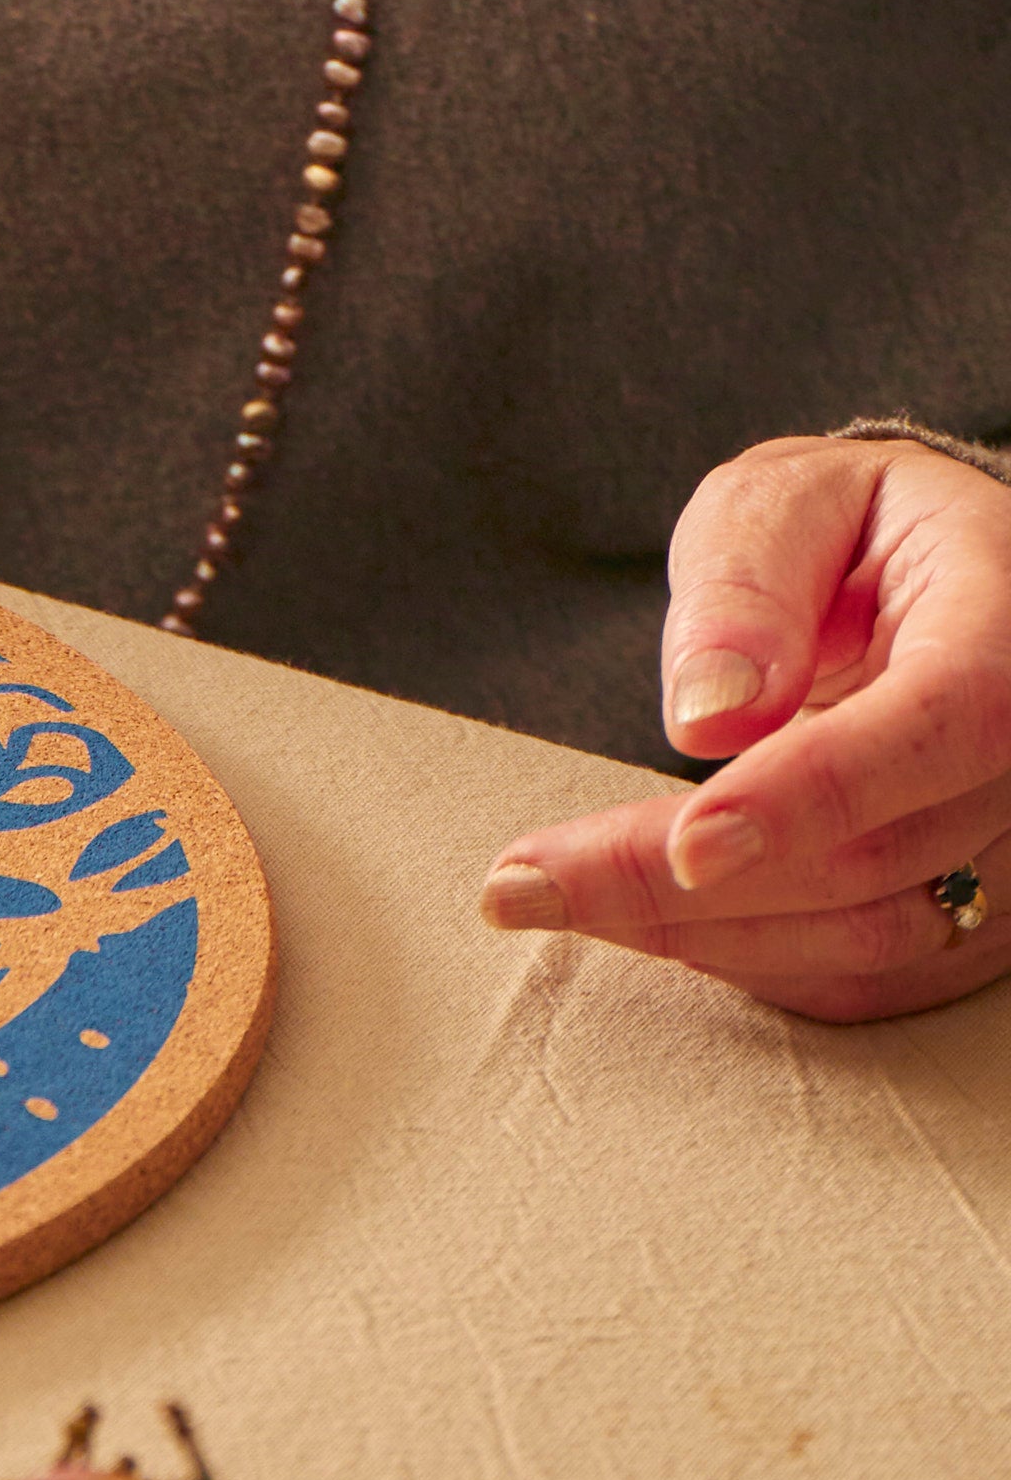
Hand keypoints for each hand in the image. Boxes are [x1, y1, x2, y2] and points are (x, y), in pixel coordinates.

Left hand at [479, 430, 1010, 1021]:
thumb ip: (749, 583)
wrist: (926, 582)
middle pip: (874, 857)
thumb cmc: (849, 531)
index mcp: (1010, 622)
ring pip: (866, 936)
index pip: (941, 721)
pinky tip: (643, 917)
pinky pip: (866, 976)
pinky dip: (742, 959)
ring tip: (551, 892)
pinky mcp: (985, 913)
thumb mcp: (787, 503)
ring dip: (693, 933)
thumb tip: (714, 715)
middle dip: (678, 885)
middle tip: (517, 883)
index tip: (686, 845)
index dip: (811, 795)